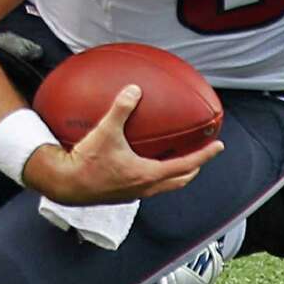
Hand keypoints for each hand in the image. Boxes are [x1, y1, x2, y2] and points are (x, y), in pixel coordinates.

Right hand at [23, 85, 223, 204]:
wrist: (64, 184)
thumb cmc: (86, 161)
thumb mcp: (106, 131)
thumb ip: (122, 108)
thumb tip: (135, 89)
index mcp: (148, 174)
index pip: (186, 165)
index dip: (205, 155)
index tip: (219, 146)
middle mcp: (144, 188)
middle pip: (179, 180)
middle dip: (193, 168)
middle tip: (201, 156)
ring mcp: (133, 193)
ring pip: (163, 186)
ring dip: (175, 174)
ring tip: (177, 160)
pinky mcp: (121, 194)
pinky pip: (146, 185)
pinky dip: (155, 175)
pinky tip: (143, 162)